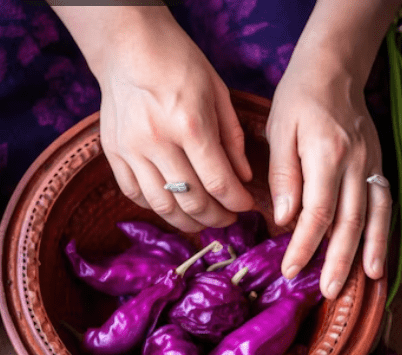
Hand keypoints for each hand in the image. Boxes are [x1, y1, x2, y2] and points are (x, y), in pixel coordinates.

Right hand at [94, 7, 252, 232]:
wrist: (128, 45)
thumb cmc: (179, 63)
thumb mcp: (218, 93)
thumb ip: (233, 139)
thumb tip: (243, 179)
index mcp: (190, 124)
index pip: (219, 182)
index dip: (237, 203)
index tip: (246, 207)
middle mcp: (158, 142)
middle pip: (192, 201)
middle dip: (216, 218)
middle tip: (228, 219)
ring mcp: (131, 150)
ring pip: (162, 206)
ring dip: (187, 222)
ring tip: (202, 220)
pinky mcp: (113, 153)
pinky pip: (135, 195)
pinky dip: (156, 207)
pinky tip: (172, 205)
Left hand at [266, 49, 391, 298]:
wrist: (334, 68)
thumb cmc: (299, 99)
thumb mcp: (280, 132)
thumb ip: (284, 177)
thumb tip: (284, 219)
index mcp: (327, 155)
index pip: (317, 212)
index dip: (305, 245)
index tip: (291, 270)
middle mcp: (355, 163)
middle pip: (349, 221)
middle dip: (338, 259)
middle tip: (328, 290)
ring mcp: (371, 164)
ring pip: (374, 215)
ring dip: (368, 251)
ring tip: (362, 282)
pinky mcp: (378, 164)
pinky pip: (384, 202)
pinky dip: (384, 230)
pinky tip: (379, 254)